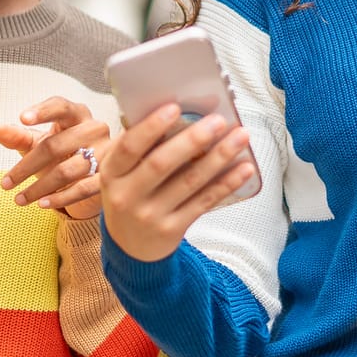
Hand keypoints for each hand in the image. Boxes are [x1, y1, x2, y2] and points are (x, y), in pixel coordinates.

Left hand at [0, 97, 111, 219]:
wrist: (88, 176)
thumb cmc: (61, 153)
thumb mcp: (37, 142)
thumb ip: (17, 135)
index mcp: (77, 114)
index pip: (61, 106)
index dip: (42, 111)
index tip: (22, 118)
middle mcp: (95, 129)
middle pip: (56, 145)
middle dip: (27, 166)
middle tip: (5, 183)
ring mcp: (105, 153)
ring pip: (68, 170)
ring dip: (39, 187)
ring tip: (19, 199)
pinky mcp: (108, 176)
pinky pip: (83, 189)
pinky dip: (60, 198)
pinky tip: (41, 204)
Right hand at [99, 104, 257, 261]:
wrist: (130, 248)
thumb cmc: (130, 196)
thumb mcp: (121, 174)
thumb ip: (138, 148)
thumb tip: (176, 113)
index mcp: (112, 174)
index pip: (128, 148)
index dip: (150, 127)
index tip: (174, 107)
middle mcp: (127, 196)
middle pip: (161, 164)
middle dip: (192, 140)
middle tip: (218, 121)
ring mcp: (150, 215)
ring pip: (189, 182)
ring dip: (218, 158)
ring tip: (240, 137)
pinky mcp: (172, 230)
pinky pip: (203, 202)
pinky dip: (226, 184)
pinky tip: (244, 169)